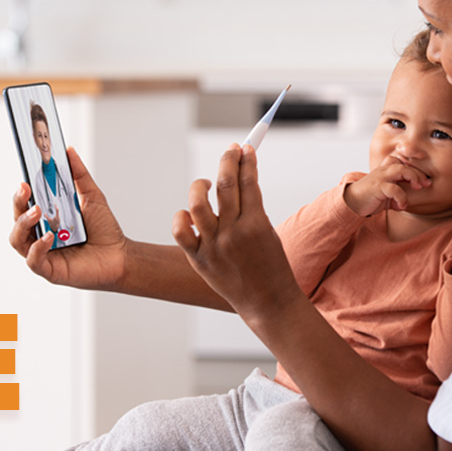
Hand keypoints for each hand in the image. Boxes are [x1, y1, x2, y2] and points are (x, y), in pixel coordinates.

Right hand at [10, 147, 128, 289]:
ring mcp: (43, 253)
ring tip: (37, 212)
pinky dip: (38, 247)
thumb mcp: (91, 196)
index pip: (24, 205)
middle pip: (17, 221)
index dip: (20, 194)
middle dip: (18, 204)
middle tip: (26, 191)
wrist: (120, 255)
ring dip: (23, 224)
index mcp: (46, 219)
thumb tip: (68, 151)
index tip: (24, 181)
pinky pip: (34, 260)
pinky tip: (49, 236)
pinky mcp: (50, 270)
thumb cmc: (104, 231)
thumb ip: (78, 175)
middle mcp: (40, 235)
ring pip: (18, 240)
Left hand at [170, 144, 294, 315]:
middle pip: (225, 185)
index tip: (245, 148)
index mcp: (257, 224)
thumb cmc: (271, 266)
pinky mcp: (199, 259)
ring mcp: (214, 246)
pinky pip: (180, 231)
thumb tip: (239, 177)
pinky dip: (181, 216)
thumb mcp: (268, 232)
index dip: (246, 160)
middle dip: (228, 161)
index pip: (248, 181)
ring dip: (200, 185)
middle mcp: (233, 233)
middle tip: (231, 150)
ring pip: (197, 203)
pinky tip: (189, 213)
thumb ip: (252, 208)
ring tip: (205, 183)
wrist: (268, 302)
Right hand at [342, 158, 431, 216]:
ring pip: (401, 170)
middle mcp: (383, 171)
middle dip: (418, 174)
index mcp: (386, 170)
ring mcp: (380, 177)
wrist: (351, 202)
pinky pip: (394, 189)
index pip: (404, 163)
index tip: (424, 181)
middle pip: (405, 165)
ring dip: (413, 178)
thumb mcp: (385, 195)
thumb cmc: (368, 198)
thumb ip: (395, 196)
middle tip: (425, 184)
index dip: (416, 170)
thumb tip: (405, 204)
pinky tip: (402, 205)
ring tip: (418, 188)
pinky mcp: (377, 187)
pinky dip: (402, 197)